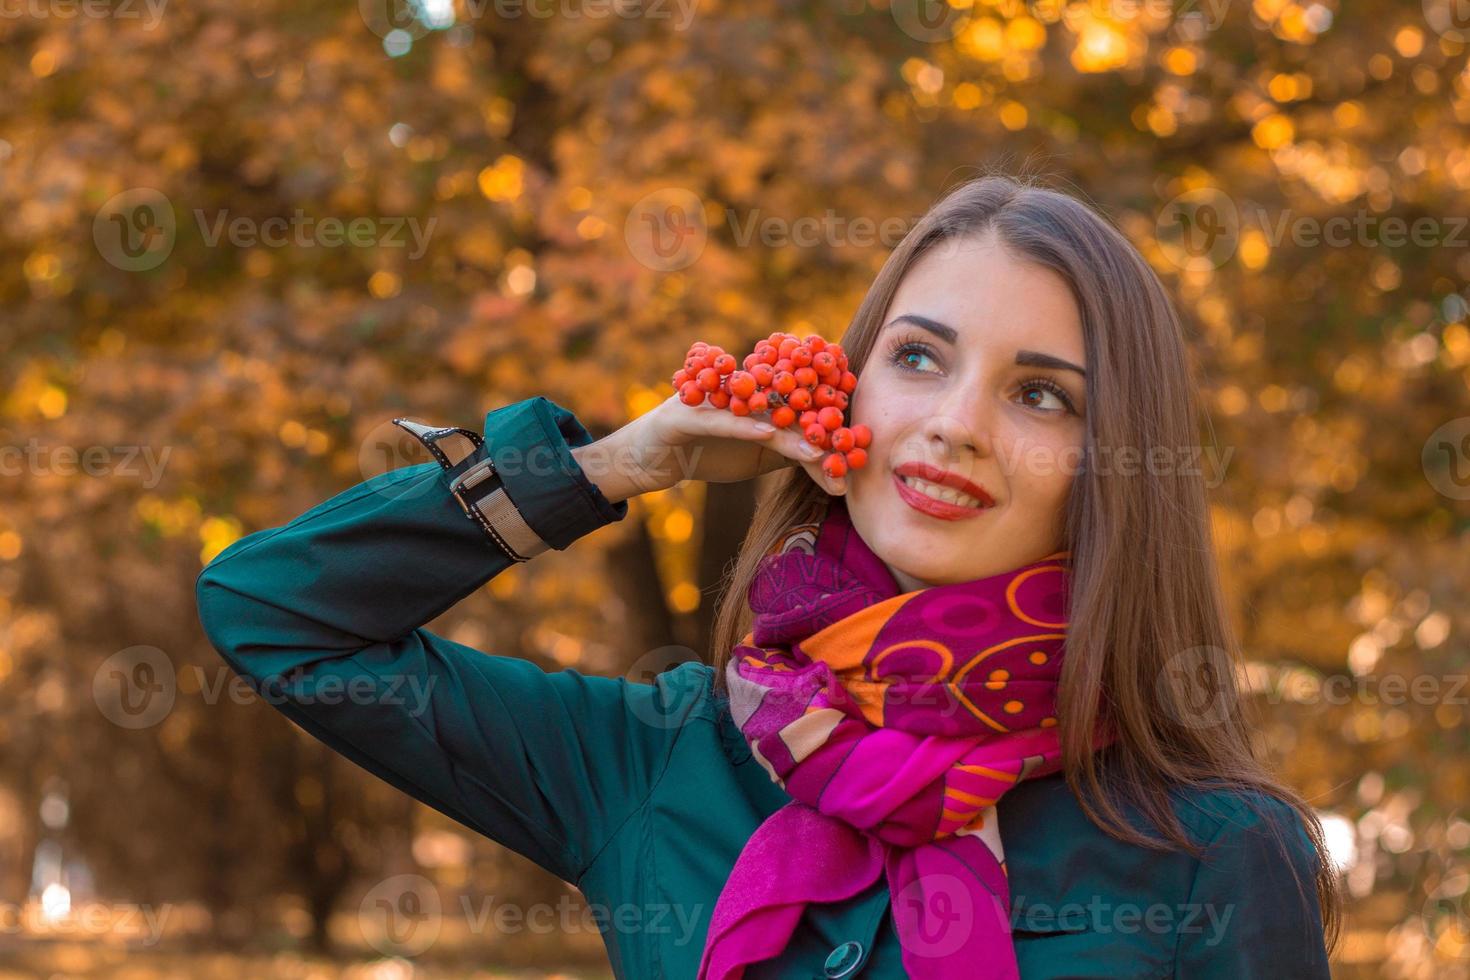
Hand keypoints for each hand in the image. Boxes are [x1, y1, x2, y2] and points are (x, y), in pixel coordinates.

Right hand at [570, 393, 846, 502]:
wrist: (649, 462)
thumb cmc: (705, 453)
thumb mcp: (754, 456)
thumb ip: (788, 453)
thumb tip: (833, 466)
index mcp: (755, 395)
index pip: (797, 400)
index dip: (830, 413)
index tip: (862, 436)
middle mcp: (735, 388)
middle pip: (785, 401)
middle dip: (818, 422)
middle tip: (850, 443)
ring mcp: (710, 397)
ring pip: (757, 410)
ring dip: (790, 428)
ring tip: (819, 447)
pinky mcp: (686, 413)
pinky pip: (721, 420)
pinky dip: (745, 426)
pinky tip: (768, 434)